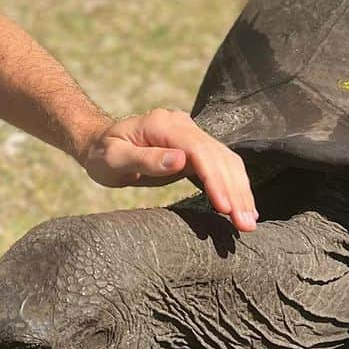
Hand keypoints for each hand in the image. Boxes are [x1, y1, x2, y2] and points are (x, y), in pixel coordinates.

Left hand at [79, 109, 257, 230]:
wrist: (99, 142)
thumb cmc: (103, 153)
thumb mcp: (114, 159)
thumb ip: (146, 159)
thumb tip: (181, 161)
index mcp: (164, 125)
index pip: (199, 150)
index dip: (215, 178)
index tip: (225, 207)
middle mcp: (183, 125)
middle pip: (219, 156)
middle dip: (235, 190)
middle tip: (245, 224)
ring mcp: (191, 135)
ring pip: (225, 161)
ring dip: (240, 190)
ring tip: (248, 222)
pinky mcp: (195, 149)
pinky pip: (221, 165)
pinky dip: (234, 186)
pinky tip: (242, 207)